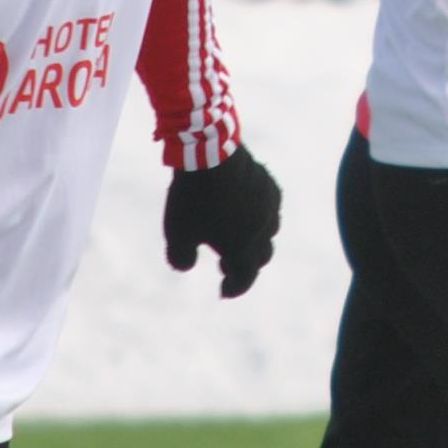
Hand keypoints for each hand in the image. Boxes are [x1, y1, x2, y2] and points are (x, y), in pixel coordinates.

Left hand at [162, 147, 283, 298]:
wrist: (209, 155)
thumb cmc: (191, 199)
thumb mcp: (176, 233)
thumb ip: (180, 258)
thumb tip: (187, 266)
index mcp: (242, 249)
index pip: (244, 277)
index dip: (235, 288)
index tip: (223, 292)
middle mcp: (262, 231)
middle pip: (260, 257)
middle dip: (245, 265)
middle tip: (225, 265)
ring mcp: (269, 208)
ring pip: (269, 232)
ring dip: (255, 240)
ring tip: (237, 236)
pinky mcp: (269, 186)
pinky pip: (271, 208)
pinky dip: (260, 216)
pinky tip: (247, 210)